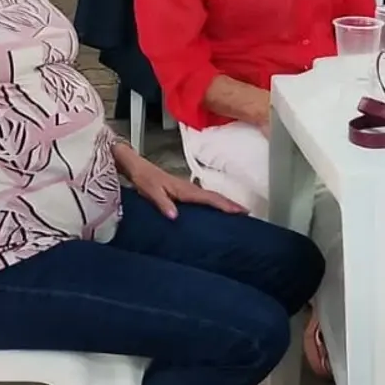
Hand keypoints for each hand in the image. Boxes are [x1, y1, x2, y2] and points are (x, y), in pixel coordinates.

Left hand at [125, 154, 247, 220]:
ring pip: (211, 197)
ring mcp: (188, 189)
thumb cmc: (144, 179)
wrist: (137, 168)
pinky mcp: (184, 192)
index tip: (239, 211)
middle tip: (246, 212)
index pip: (209, 198)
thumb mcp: (151, 191)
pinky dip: (215, 202)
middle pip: (215, 197)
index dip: (225, 205)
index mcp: (185, 189)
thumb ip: (163, 203)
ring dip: (225, 203)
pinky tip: (216, 208)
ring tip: (237, 211)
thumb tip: (175, 216)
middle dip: (231, 204)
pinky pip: (204, 198)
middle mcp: (189, 188)